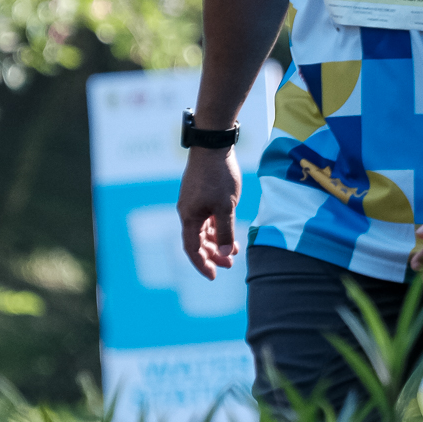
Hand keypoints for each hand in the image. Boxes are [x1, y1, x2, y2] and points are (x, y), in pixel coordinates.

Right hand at [177, 147, 241, 276]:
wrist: (213, 145)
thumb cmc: (219, 175)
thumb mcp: (226, 206)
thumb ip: (225, 230)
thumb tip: (224, 253)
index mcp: (189, 217)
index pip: (192, 248)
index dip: (202, 264)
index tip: (214, 276)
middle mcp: (188, 212)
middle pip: (198, 241)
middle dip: (213, 255)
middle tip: (230, 266)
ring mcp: (194, 203)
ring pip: (204, 230)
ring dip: (217, 242)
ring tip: (234, 251)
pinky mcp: (201, 195)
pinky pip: (207, 219)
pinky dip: (217, 228)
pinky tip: (229, 232)